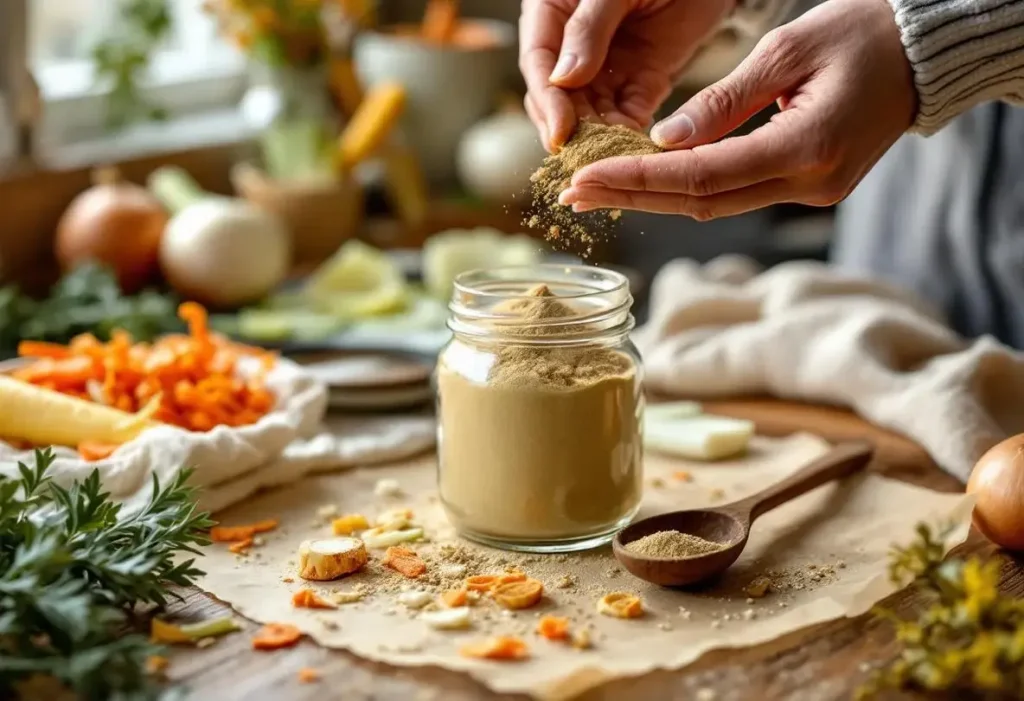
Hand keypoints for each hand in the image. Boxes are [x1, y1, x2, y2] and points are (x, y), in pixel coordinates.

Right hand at [519, 0, 734, 150]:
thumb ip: (588, 28)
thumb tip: (563, 79)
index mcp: (551, 14)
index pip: (538, 64)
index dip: (547, 101)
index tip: (559, 133)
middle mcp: (573, 46)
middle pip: (559, 96)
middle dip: (570, 127)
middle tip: (581, 156)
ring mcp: (607, 66)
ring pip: (592, 111)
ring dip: (598, 136)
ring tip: (608, 157)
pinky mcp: (643, 79)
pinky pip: (629, 112)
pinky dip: (629, 131)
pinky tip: (633, 147)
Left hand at [558, 0, 917, 219]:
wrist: (924, 56)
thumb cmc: (862, 35)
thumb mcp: (786, 51)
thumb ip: (722, 101)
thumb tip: (662, 141)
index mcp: (806, 148)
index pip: (701, 176)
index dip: (637, 182)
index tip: (584, 179)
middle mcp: (809, 185)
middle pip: (702, 203)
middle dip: (633, 199)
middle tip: (573, 194)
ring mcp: (811, 194)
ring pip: (716, 206)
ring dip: (654, 199)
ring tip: (597, 191)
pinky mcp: (808, 189)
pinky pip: (736, 195)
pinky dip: (688, 189)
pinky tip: (647, 182)